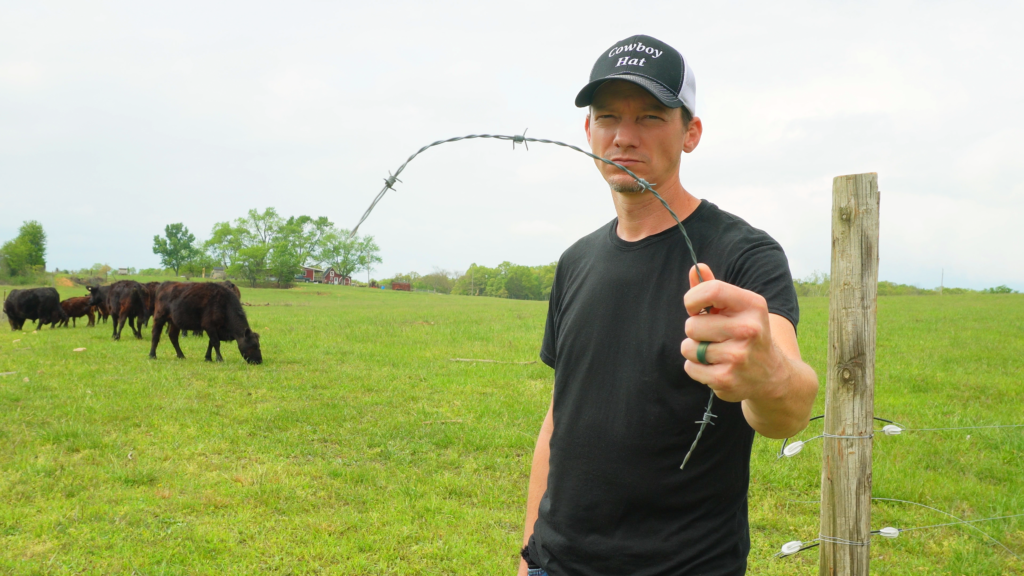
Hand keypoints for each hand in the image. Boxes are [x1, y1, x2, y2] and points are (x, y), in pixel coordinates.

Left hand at [680, 264, 783, 402]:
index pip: (711, 290)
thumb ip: (714, 289)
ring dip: (695, 350)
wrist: (773, 375)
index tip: (694, 308)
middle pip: (692, 324)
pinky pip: (690, 367)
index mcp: (753, 305)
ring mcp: (738, 356)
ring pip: (688, 347)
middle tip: (713, 336)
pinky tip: (716, 367)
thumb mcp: (738, 308)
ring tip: (716, 352)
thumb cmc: (747, 334)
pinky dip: (697, 368)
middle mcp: (749, 329)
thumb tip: (696, 268)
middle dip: (695, 330)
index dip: (692, 299)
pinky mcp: (727, 379)